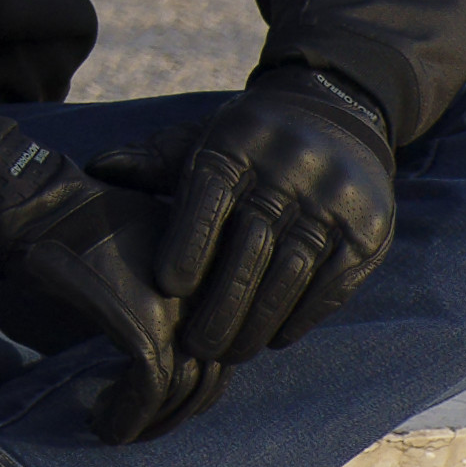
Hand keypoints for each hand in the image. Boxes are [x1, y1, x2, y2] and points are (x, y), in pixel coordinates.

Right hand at [0, 144, 226, 443]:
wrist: (32, 209)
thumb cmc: (71, 233)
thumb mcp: (135, 262)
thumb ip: (166, 303)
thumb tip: (175, 366)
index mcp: (212, 266)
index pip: (223, 344)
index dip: (192, 386)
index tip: (157, 406)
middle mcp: (208, 283)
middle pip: (212, 369)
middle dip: (175, 411)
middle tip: (138, 429)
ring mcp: (179, 302)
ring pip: (185, 385)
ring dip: (150, 421)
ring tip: (112, 430)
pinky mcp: (142, 321)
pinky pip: (151, 385)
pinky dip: (127, 416)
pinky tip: (104, 425)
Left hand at [122, 70, 400, 368]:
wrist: (336, 113)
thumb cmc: (248, 141)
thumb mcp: (201, 138)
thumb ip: (151, 161)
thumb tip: (96, 170)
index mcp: (238, 142)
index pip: (211, 196)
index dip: (190, 242)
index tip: (168, 287)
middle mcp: (290, 168)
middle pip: (253, 244)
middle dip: (222, 302)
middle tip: (194, 346)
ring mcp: (334, 200)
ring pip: (293, 271)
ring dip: (258, 320)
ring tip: (228, 353)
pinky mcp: (369, 230)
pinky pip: (334, 283)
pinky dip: (302, 316)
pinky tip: (275, 339)